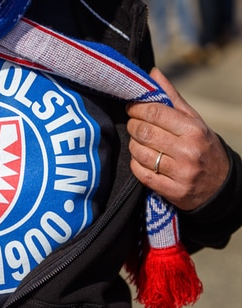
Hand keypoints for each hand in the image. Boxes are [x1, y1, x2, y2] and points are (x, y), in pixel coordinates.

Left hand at [126, 68, 228, 210]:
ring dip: (133, 145)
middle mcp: (188, 151)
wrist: (220, 186)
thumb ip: (171, 98)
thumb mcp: (194, 121)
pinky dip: (135, 164)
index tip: (131, 108)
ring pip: (139, 153)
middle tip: (132, 124)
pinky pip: (141, 174)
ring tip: (138, 141)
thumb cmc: (202, 146)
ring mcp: (180, 173)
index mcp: (194, 130)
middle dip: (132, 126)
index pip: (154, 113)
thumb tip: (153, 72)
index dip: (136, 109)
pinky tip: (140, 159)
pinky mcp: (172, 191)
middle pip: (144, 132)